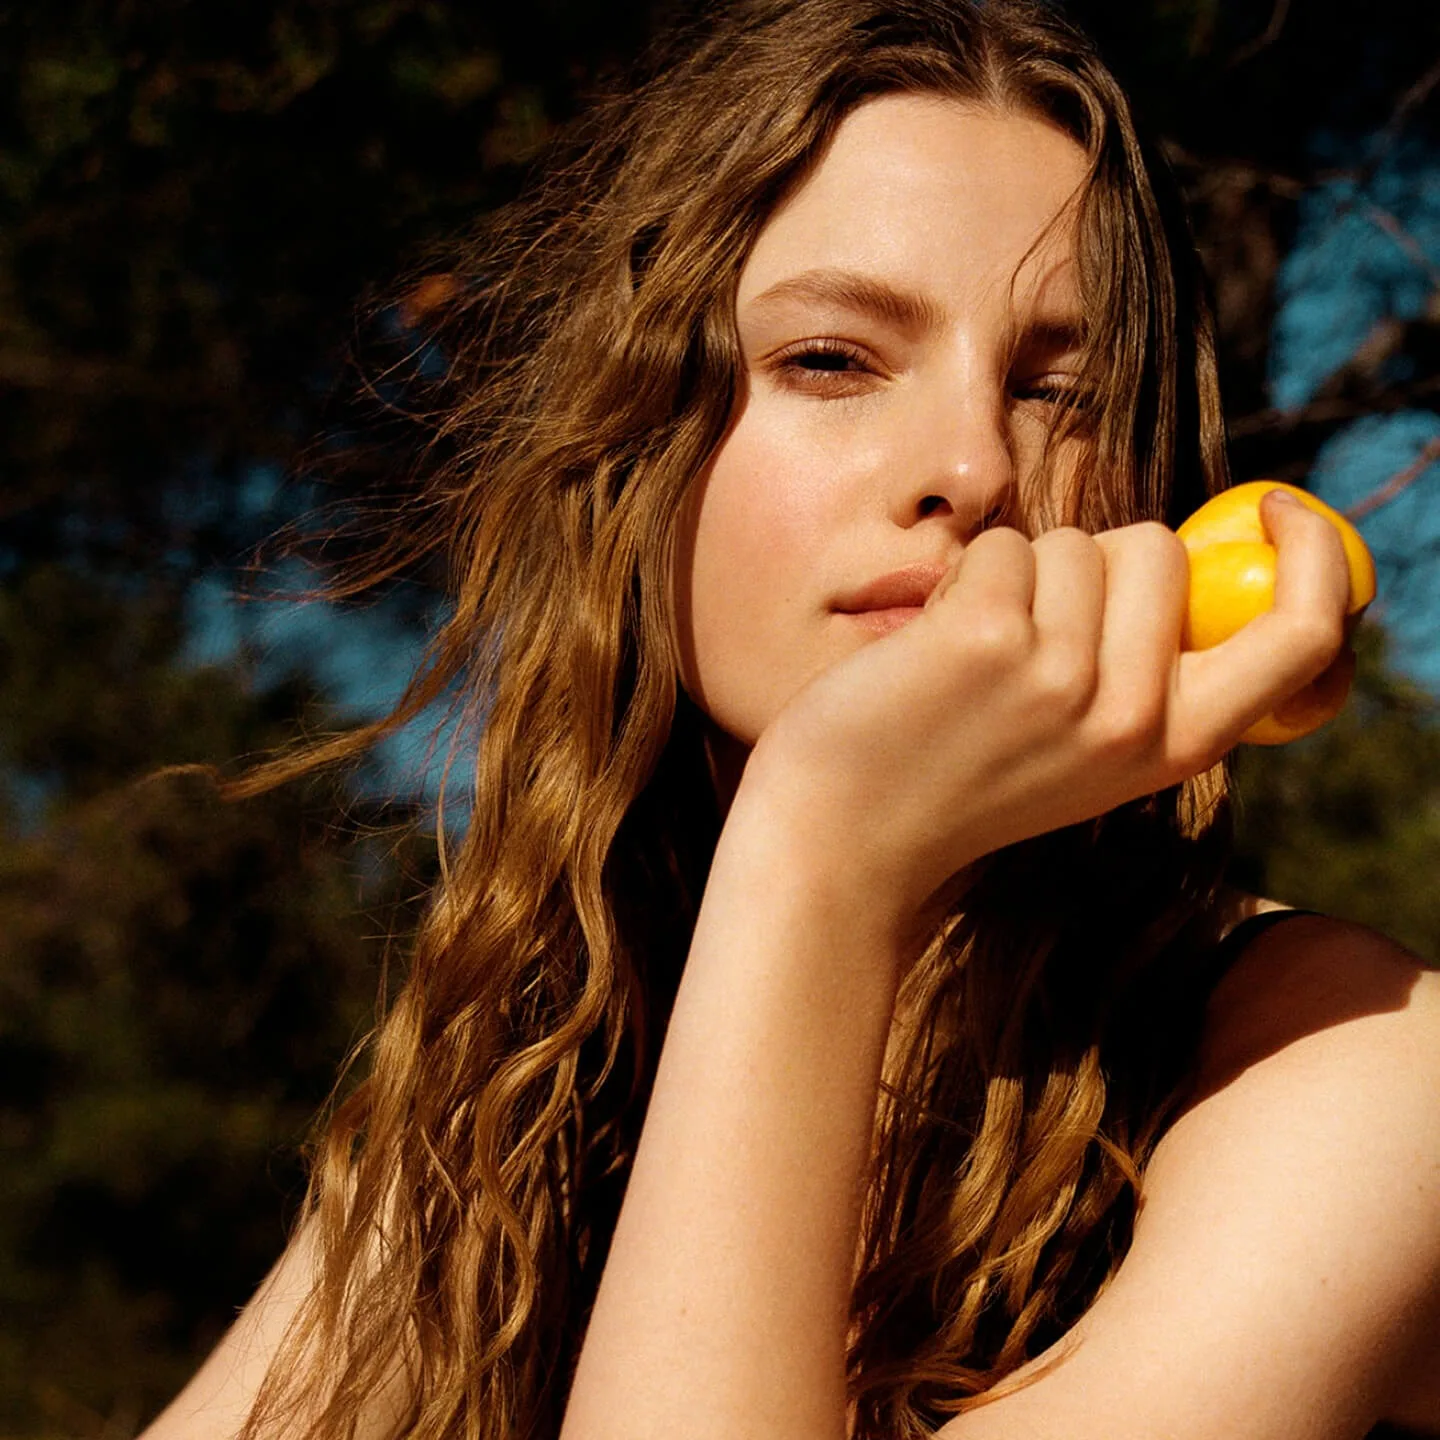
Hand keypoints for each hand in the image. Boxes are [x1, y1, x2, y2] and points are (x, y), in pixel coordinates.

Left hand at [736, 491, 1350, 936]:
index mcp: (1177, 745)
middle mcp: (1134, 715)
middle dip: (1093, 563)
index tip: (1276, 508)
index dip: (1313, 554)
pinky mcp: (988, 638)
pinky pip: (1002, 545)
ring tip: (972, 655)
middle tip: (1027, 637)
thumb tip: (1178, 553)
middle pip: (1160, 549)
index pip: (1302, 635)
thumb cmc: (958, 777)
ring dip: (1020, 574)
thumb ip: (1148, 671)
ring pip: (1074, 541)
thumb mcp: (1087, 750)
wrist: (845, 838)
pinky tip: (931, 648)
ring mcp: (1062, 675)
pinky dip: (965, 577)